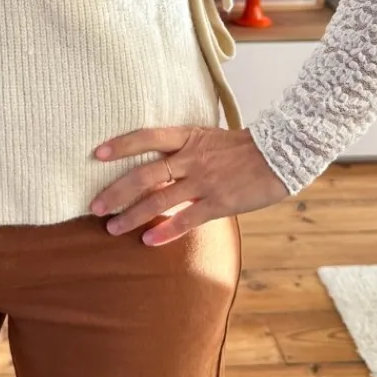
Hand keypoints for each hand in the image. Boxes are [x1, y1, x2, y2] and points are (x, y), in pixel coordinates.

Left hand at [88, 125, 287, 244]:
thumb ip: (184, 148)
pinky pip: (186, 219)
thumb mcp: (210, 137)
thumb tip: (158, 162)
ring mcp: (204, 181)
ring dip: (132, 216)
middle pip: (143, 174)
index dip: (120, 145)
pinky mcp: (219, 202)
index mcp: (188, 136)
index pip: (146, 137)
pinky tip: (148, 241)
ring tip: (112, 228)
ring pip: (159, 199)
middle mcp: (191, 157)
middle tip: (93, 207)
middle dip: (115, 192)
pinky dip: (165, 230)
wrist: (282, 153)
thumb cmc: (244, 147)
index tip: (96, 154)